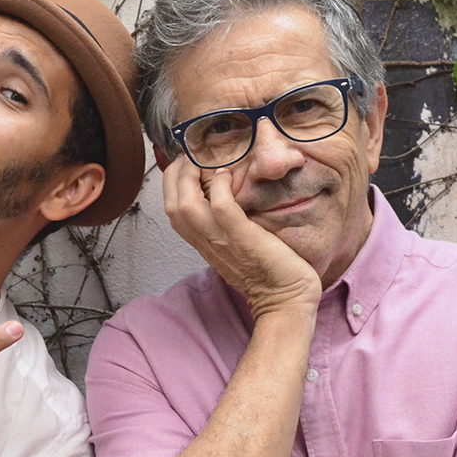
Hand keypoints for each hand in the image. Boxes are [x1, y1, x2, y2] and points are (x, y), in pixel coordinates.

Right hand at [162, 157, 319, 318]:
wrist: (284, 300)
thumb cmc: (269, 274)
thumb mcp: (238, 248)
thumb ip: (228, 228)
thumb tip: (230, 202)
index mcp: (204, 244)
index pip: (173, 211)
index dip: (172, 184)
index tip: (184, 165)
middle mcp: (206, 242)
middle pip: (172, 205)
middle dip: (174, 175)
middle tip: (188, 155)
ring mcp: (222, 240)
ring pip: (186, 205)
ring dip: (190, 177)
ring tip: (202, 160)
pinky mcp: (242, 237)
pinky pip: (220, 207)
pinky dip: (220, 186)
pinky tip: (227, 174)